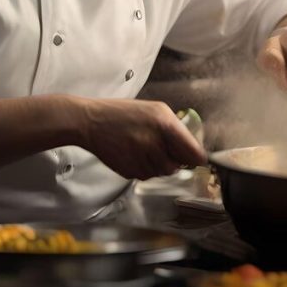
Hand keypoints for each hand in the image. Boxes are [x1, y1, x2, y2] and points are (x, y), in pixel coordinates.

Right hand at [76, 97, 206, 179]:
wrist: (91, 122)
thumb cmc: (123, 113)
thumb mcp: (154, 110)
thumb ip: (176, 129)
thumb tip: (193, 151)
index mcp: (165, 124)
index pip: (194, 154)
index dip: (196, 158)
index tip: (196, 159)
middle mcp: (155, 143)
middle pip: (178, 166)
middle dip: (173, 159)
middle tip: (161, 147)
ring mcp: (141, 159)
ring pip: (162, 172)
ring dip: (158, 165)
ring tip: (143, 148)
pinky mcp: (130, 171)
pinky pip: (146, 175)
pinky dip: (143, 168)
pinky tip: (132, 153)